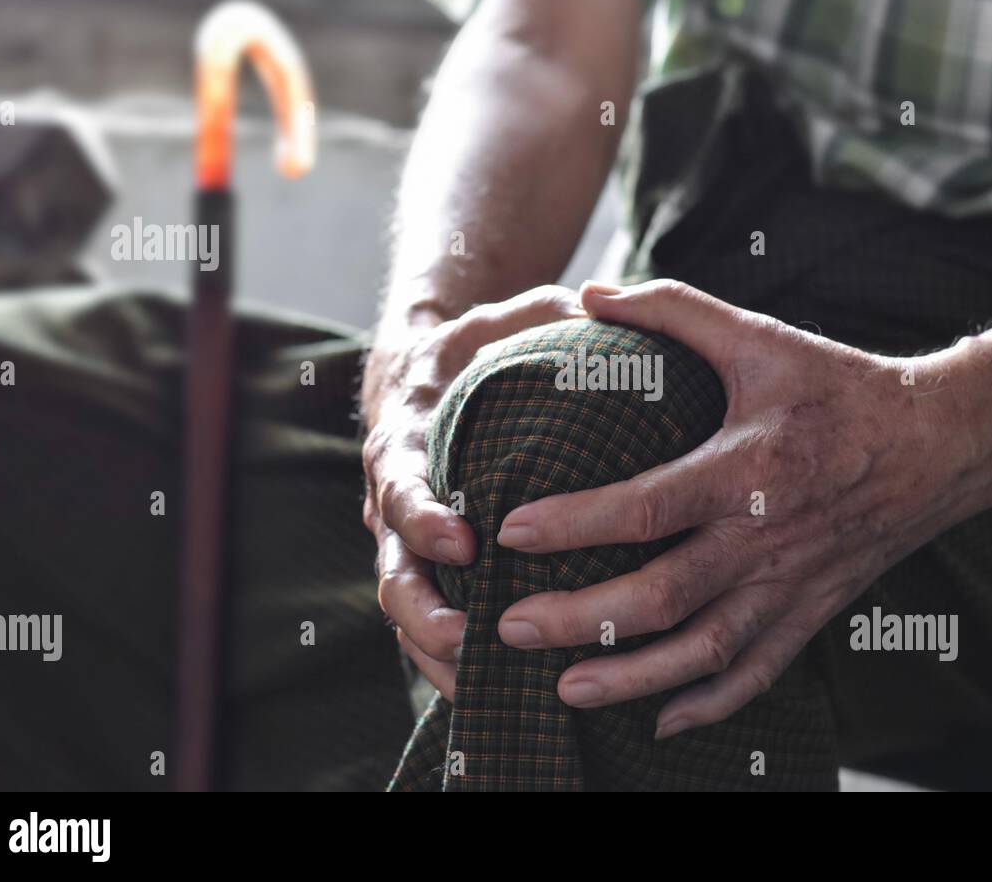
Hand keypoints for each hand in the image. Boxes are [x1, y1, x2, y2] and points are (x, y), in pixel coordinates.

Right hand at [362, 285, 586, 700]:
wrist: (431, 376)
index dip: (424, 517)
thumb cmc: (476, 346)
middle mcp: (394, 503)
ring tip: (491, 686)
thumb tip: (598, 300)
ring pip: (407, 614)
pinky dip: (454, 662)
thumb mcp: (501, 318)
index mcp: (405, 443)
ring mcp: (408, 544)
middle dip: (427, 613)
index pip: (399, 486)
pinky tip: (500, 691)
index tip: (463, 539)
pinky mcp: (430, 569)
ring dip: (441, 654)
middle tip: (474, 638)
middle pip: (393, 571)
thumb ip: (540, 311)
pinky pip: (431, 624)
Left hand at [494, 279, 991, 736]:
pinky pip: (759, 672)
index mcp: (750, 466)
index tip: (511, 533)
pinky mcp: (812, 610)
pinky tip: (662, 721)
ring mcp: (791, 584)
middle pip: (661, 596)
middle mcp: (767, 536)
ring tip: (565, 690)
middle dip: (579, 619)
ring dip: (630, 678)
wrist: (942, 441)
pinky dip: (710, 704)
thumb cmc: (841, 385)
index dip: (577, 523)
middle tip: (509, 627)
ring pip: (702, 651)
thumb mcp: (760, 337)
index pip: (649, 507)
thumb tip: (590, 290)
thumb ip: (674, 309)